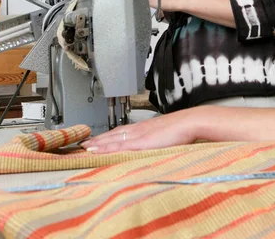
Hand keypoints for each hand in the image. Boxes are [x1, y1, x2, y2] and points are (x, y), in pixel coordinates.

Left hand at [81, 108, 198, 152]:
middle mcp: (139, 129)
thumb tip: (156, 143)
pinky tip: (98, 152)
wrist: (190, 122)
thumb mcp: (167, 134)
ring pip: (113, 139)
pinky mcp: (141, 142)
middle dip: (98, 140)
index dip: (108, 137)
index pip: (121, 132)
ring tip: (86, 148)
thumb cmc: (183, 128)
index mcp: (145, 127)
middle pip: (114, 135)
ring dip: (99, 144)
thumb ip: (158, 139)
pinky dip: (107, 149)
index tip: (96, 141)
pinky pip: (119, 146)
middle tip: (84, 144)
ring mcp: (139, 135)